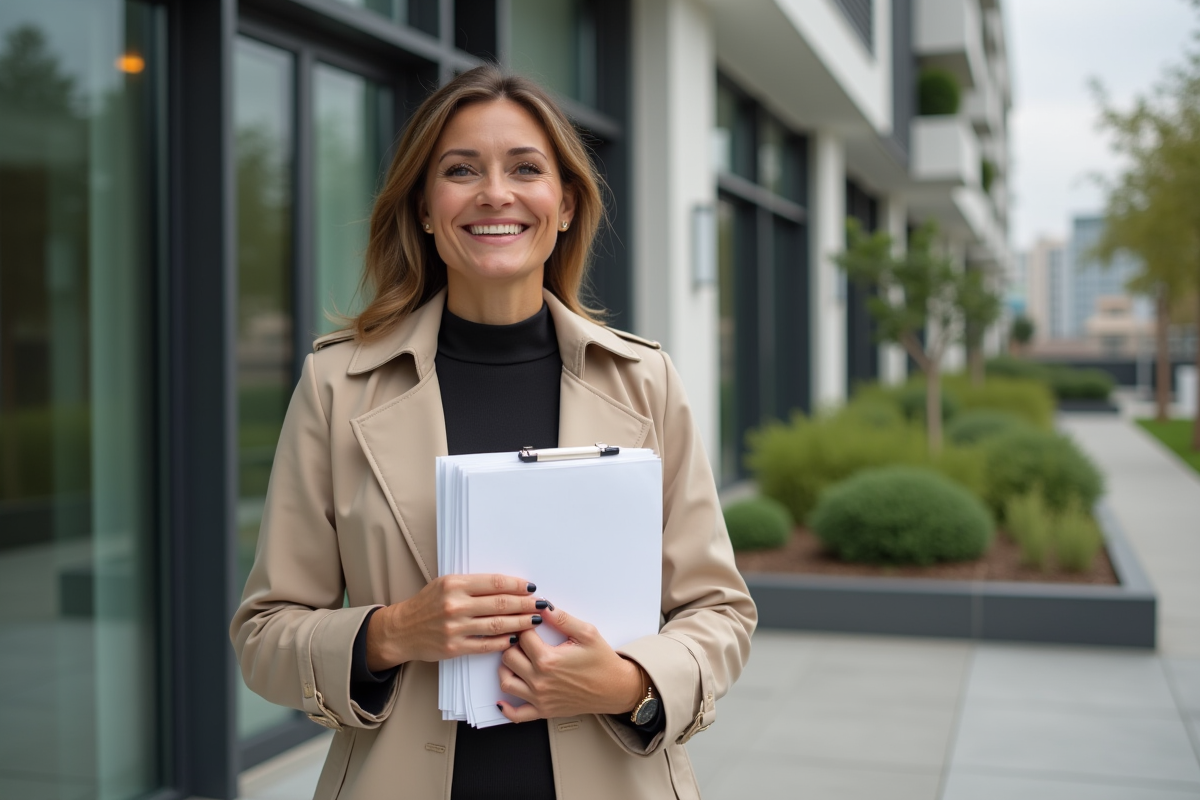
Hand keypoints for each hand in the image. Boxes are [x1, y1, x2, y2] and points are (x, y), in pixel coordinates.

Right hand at [366, 574, 543, 670]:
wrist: (403, 629)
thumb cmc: (427, 604)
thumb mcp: (446, 584)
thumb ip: (473, 585)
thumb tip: (508, 586)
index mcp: (454, 584)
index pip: (494, 583)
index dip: (517, 585)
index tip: (531, 587)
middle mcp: (455, 605)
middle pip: (500, 604)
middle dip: (525, 604)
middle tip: (541, 604)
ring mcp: (455, 628)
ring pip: (497, 625)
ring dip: (520, 622)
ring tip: (534, 620)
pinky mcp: (455, 647)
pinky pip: (486, 644)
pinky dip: (504, 642)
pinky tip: (516, 638)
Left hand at [495, 606, 644, 721]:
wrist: (616, 689)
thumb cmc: (603, 663)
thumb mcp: (587, 633)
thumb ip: (562, 618)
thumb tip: (542, 606)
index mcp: (548, 659)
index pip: (522, 636)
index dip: (524, 624)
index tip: (529, 621)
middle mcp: (540, 680)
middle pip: (508, 657)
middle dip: (513, 644)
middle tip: (522, 638)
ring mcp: (540, 698)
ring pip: (506, 682)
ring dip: (506, 668)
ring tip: (516, 659)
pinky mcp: (543, 711)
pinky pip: (517, 715)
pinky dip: (506, 708)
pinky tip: (502, 699)